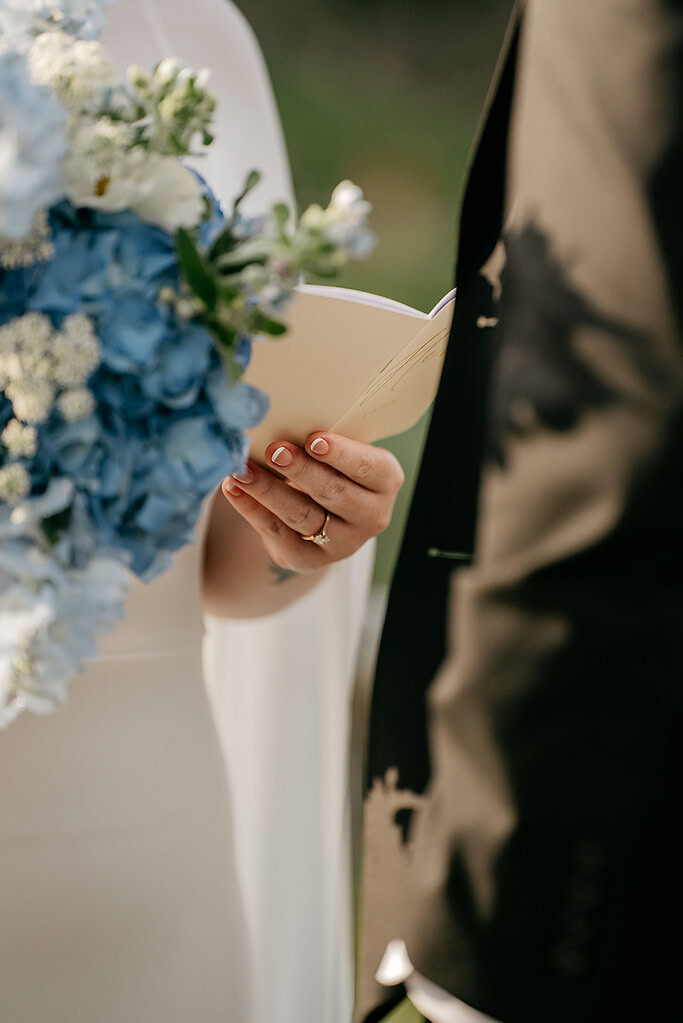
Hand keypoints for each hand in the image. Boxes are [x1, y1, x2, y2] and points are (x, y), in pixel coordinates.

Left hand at [221, 432, 404, 573]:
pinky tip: (233, 489)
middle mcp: (371, 515)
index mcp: (385, 480)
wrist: (321, 511)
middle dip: (301, 471)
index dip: (341, 455)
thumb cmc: (329, 465)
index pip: (368, 468)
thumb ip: (321, 440)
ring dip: (268, 490)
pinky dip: (251, 509)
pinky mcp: (310, 559)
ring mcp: (343, 543)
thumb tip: (278, 420)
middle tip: (274, 450)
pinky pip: (277, 533)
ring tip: (242, 469)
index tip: (314, 439)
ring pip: (302, 515)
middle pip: (334, 493)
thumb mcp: (338, 450)